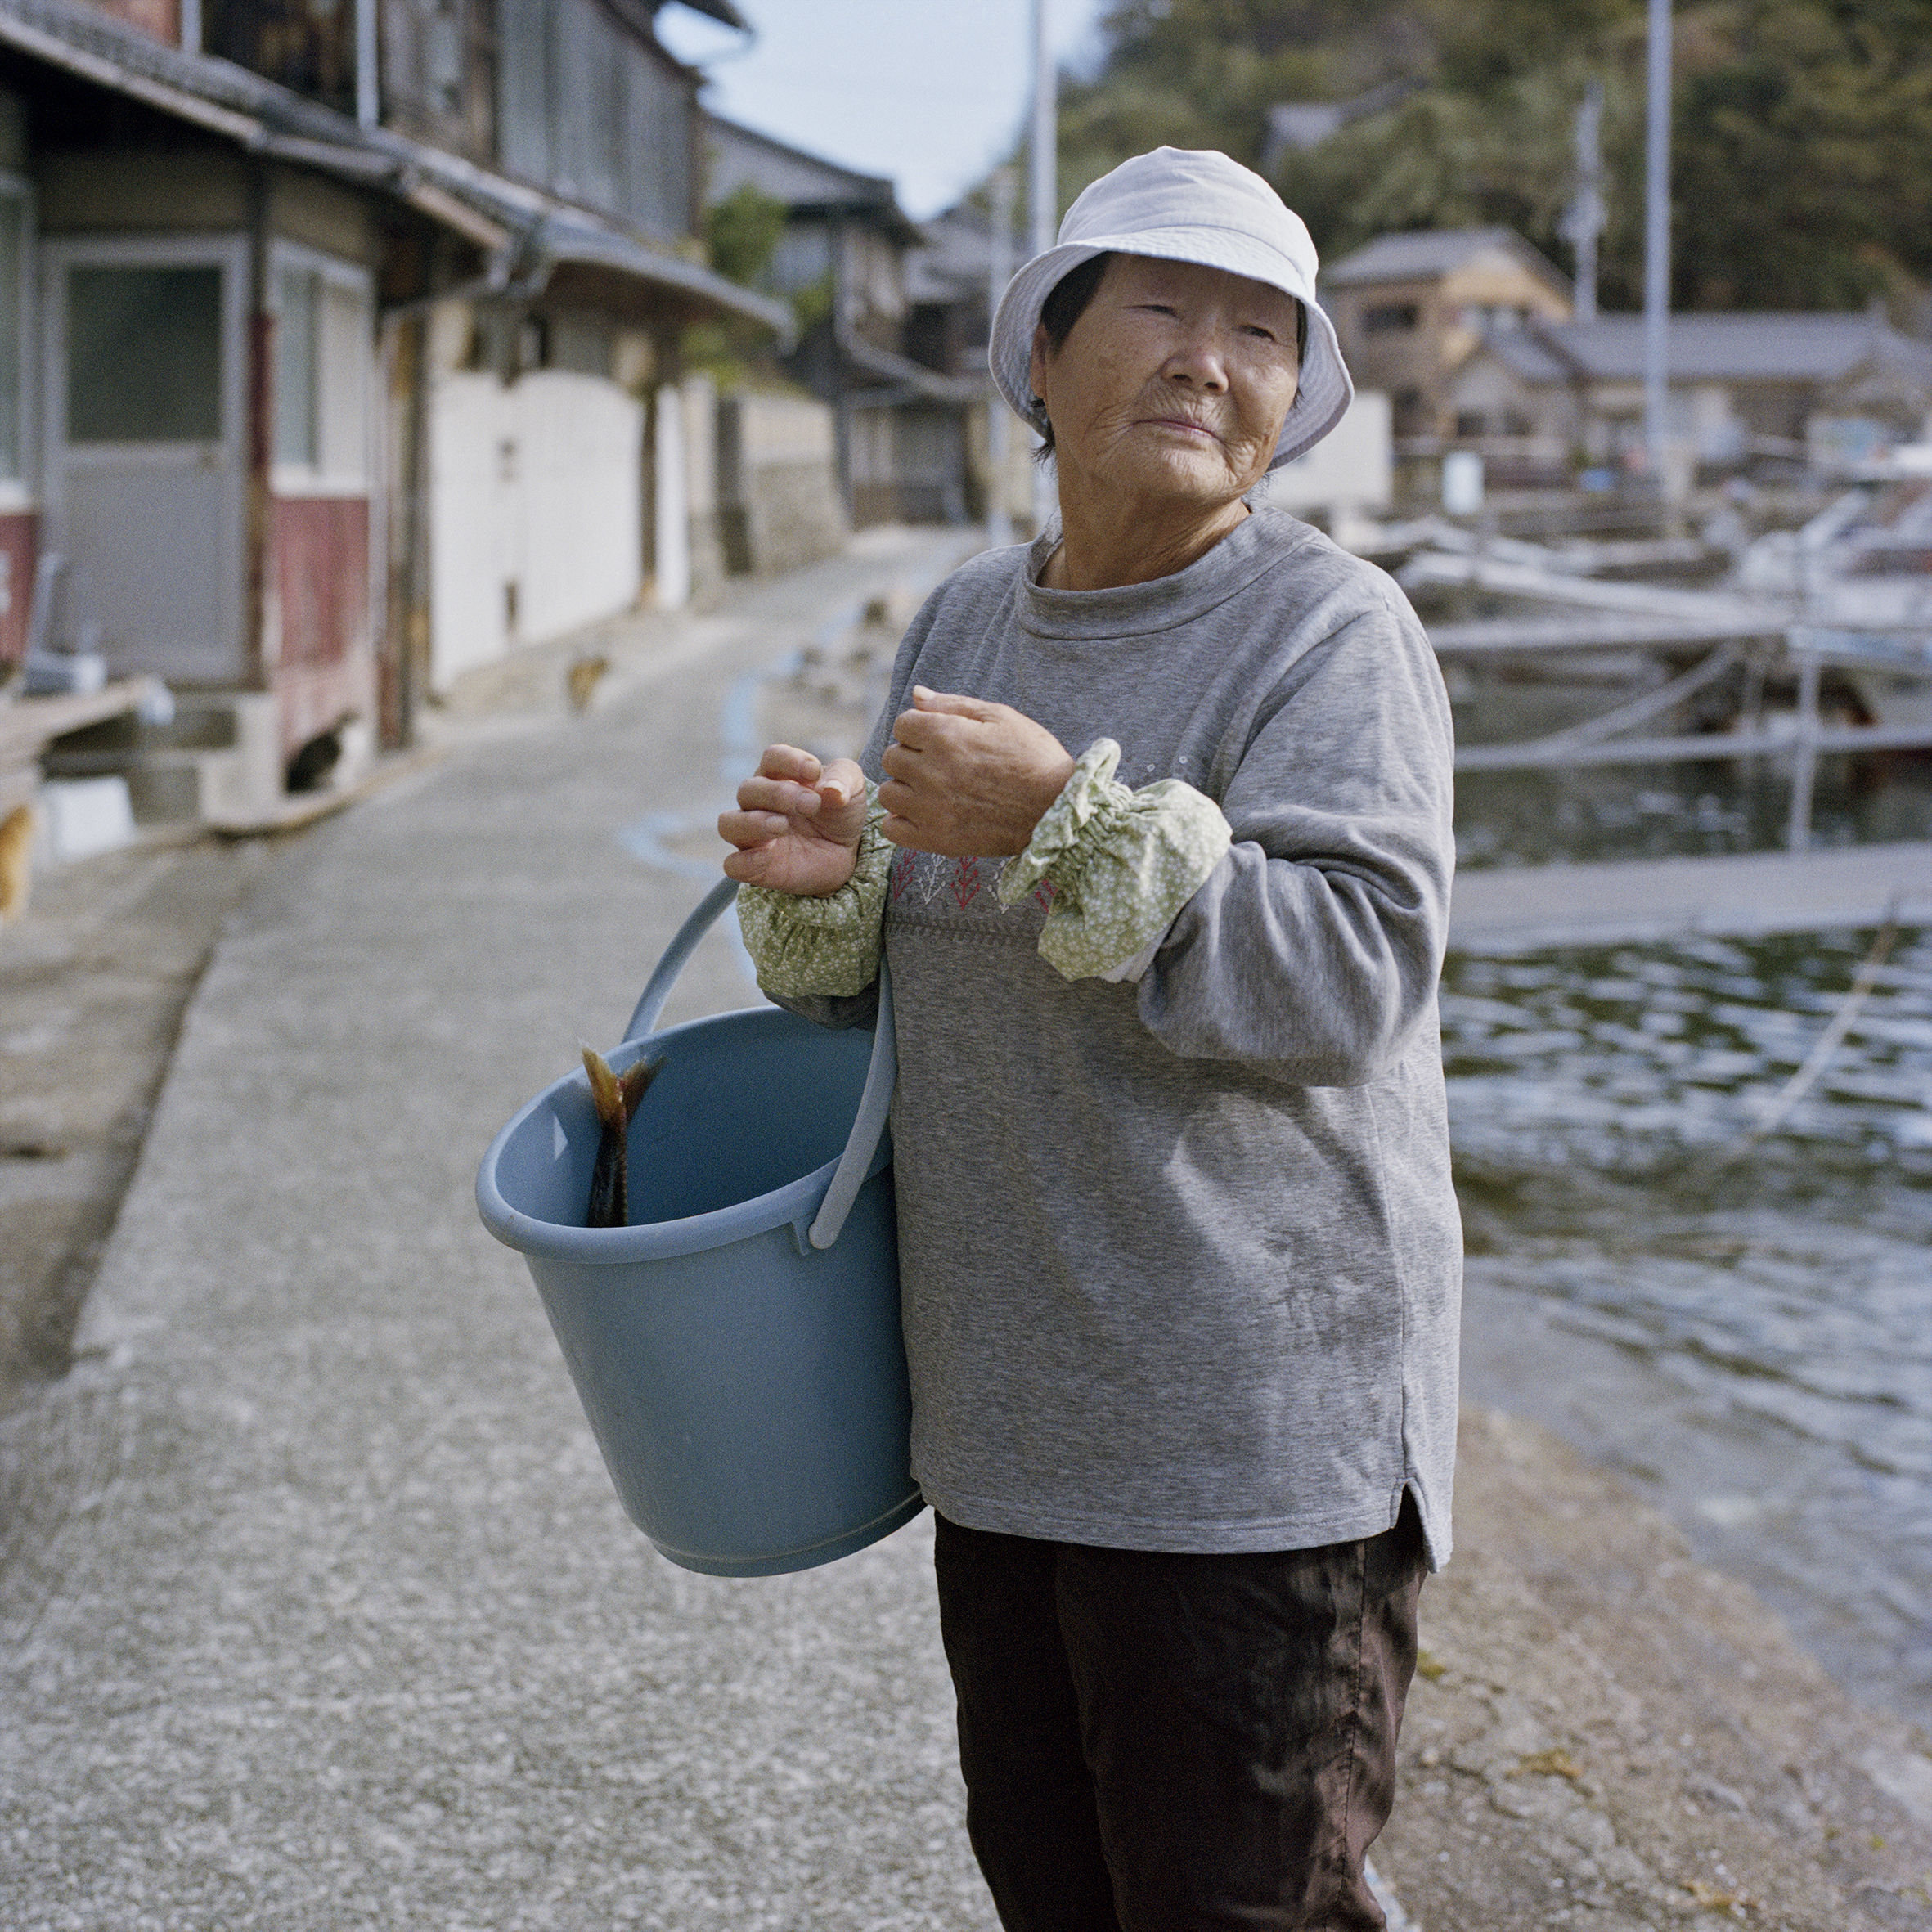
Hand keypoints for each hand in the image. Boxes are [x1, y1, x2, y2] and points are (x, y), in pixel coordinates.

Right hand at [719, 744, 868, 895]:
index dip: (789, 761)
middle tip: (811, 804)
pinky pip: (734, 864)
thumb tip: (830, 789)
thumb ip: (844, 779)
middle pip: (748, 789)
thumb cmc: (840, 814)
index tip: (814, 771)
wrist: (847, 855)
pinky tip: (768, 855)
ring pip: (728, 824)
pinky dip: (746, 860)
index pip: (771, 758)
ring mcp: (753, 835)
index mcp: (779, 776)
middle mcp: (759, 803)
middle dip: (778, 794)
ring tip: (781, 825)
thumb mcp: (853, 789)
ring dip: (753, 823)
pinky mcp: (755, 866)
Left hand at [878, 688, 1075, 856]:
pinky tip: (924, 815)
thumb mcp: (1000, 717)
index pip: (902, 724)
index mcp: (945, 735)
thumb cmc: (1033, 758)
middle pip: (892, 758)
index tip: (941, 739)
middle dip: (912, 757)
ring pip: (889, 793)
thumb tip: (917, 693)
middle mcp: (931, 771)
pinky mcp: (935, 839)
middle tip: (942, 766)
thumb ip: (953, 704)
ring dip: (905, 789)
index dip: (921, 729)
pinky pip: (893, 830)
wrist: (1057, 810)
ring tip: (933, 792)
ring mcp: (930, 808)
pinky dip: (902, 822)